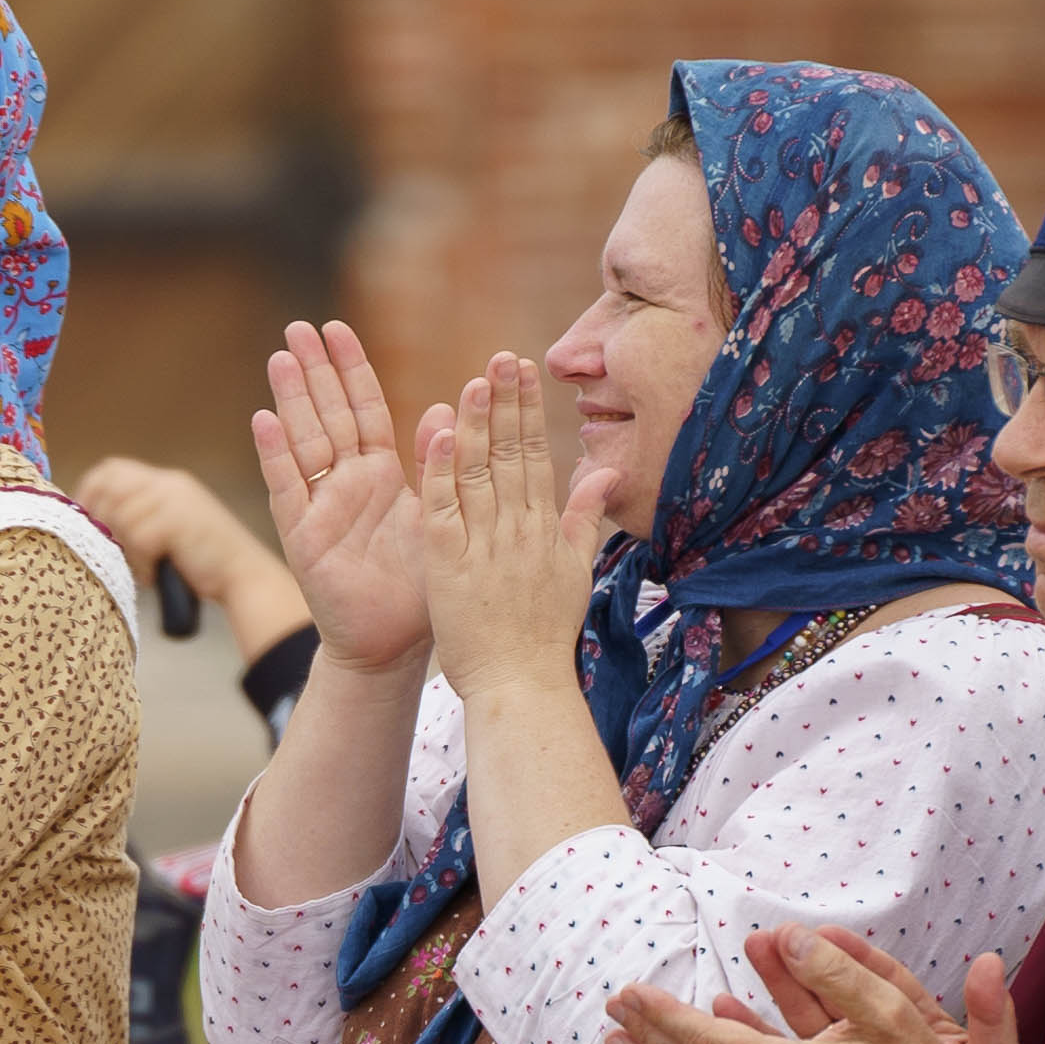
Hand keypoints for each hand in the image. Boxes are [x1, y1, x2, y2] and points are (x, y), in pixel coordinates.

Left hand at [72, 457, 313, 656]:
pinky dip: (141, 563)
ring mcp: (175, 500)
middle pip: (110, 488)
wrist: (244, 577)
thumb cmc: (203, 563)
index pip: (112, 469)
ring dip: (125, 549)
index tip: (84, 519)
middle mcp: (170, 484)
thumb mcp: (169, 529)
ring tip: (143, 568)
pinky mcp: (177, 522)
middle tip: (111, 549)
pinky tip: (154, 574)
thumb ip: (139, 517)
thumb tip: (91, 523)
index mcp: (168, 482)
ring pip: (121, 517)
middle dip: (101, 520)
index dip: (89, 490)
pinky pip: (138, 539)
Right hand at [250, 319, 445, 674]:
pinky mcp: (303, 536)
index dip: (350, 368)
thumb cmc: (419, 586)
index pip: (363, 408)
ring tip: (279, 356)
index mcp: (380, 475)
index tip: (336, 328)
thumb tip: (447, 408)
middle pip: (327, 414)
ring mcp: (320, 507)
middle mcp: (346, 484)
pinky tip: (263, 418)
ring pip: (304, 441)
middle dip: (312, 370)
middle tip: (297, 327)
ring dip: (290, 399)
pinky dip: (275, 455)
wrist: (394, 645)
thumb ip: (437, 464)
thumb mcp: (438, 516)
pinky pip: (288, 489)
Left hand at [417, 354, 615, 703]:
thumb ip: (583, 517)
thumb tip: (606, 471)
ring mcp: (486, 546)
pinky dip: (441, 471)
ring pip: (479, 472)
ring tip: (474, 380)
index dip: (527, 410)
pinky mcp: (452, 567)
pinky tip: (439, 434)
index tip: (521, 370)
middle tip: (500, 357)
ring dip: (476, 424)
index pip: (535, 456)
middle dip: (505, 402)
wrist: (522, 686)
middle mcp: (519, 530)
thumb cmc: (544, 636)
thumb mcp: (574, 571)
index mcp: (545, 529)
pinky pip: (445, 510)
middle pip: (511, 454)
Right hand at [731, 928, 1024, 1043]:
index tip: (826, 933)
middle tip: (770, 938)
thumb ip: (993, 1018)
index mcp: (922, 1029)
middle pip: (837, 996)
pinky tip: (732, 1015)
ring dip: (781, 991)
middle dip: (803, 966)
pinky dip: (763, 1042)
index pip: (884, 982)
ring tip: (752, 958)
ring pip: (811, 1024)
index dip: (856, 956)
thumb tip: (992, 964)